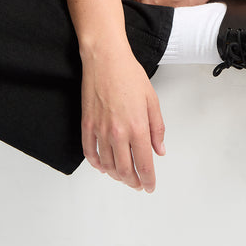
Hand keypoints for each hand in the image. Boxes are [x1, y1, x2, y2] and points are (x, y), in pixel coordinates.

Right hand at [80, 45, 165, 192]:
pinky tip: (102, 166)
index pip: (144, 165)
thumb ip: (157, 128)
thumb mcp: (152, 100)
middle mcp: (118, 133)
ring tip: (123, 176)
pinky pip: (89, 152)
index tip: (150, 186)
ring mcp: (100, 130)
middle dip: (133, 182)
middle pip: (125, 170)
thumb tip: (159, 149)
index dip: (148, 180)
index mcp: (138, 128)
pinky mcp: (87, 125)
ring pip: (107, 165)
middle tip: (138, 184)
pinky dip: (96, 164)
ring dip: (116, 175)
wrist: (105, 59)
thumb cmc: (128, 74)